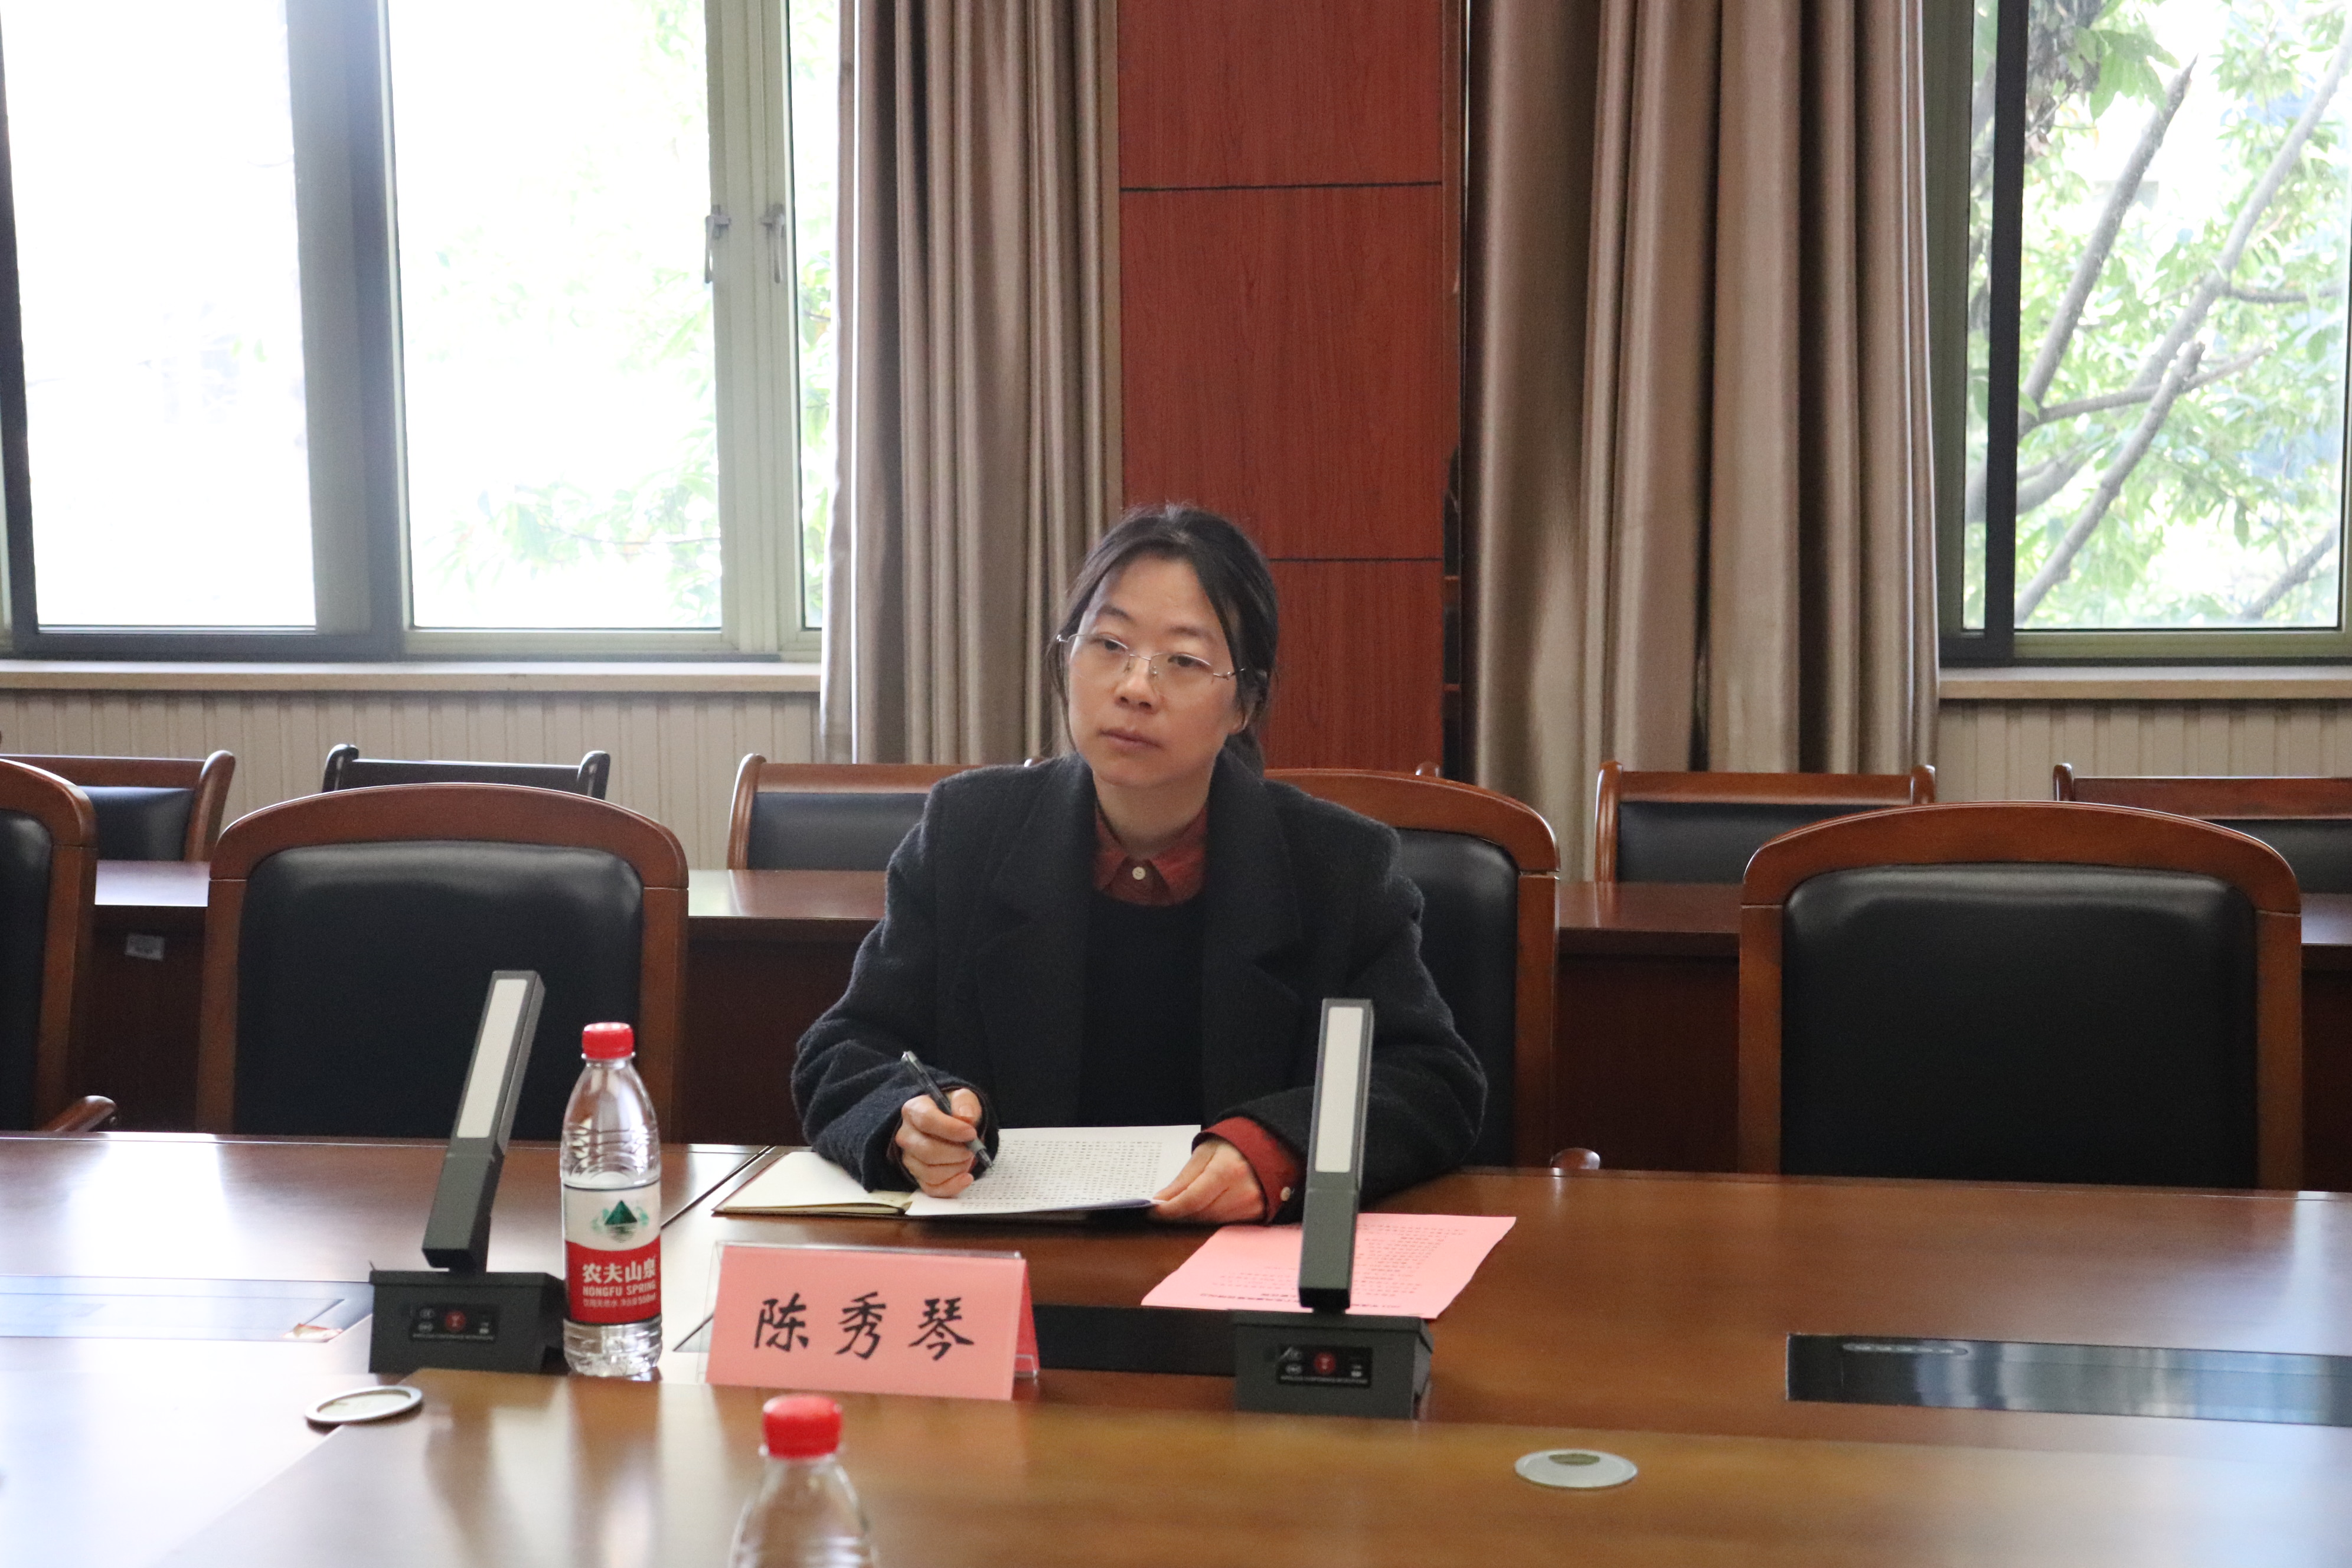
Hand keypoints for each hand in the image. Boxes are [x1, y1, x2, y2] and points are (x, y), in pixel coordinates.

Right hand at [895, 1089, 983, 1197]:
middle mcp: (906, 1135)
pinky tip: (966, 1177)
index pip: (926, 1120)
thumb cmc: (953, 1111)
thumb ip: (965, 1102)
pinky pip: (931, 1188)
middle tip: (972, 1149)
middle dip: (956, 1153)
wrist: (950, 1126)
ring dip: (956, 1168)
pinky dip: (952, 1186)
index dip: (950, 1129)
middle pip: (927, 1150)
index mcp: (914, 1110)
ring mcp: (910, 1158)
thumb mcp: (962, 1098)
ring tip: (968, 1158)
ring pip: (930, 1172)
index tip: (971, 1133)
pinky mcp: (917, 1176)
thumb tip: (966, 1118)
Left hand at [1151, 1137, 1265, 1223]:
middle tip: (1163, 1211)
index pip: (1191, 1200)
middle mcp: (1242, 1192)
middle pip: (1201, 1214)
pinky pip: (1225, 1224)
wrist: (1268, 1146)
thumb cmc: (1234, 1145)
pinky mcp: (1257, 1215)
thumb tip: (1161, 1200)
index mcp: (1227, 1171)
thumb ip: (1183, 1179)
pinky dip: (1210, 1219)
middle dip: (1179, 1215)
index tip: (1153, 1212)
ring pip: (1211, 1223)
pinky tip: (1202, 1211)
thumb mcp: (1204, 1153)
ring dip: (1193, 1218)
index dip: (1170, 1209)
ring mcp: (1252, 1206)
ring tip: (1181, 1209)